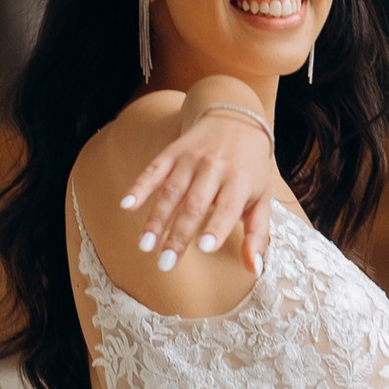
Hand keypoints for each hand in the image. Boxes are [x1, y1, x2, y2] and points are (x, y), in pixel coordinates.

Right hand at [117, 97, 274, 277]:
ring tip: (145, 245)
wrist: (236, 118)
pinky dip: (140, 186)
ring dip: (156, 219)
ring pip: (171, 192)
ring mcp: (191, 160)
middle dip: (178, 234)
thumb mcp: (262, 199)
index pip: (227, 207)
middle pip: (193, 205)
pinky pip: (154, 170)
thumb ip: (257, 235)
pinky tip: (127, 204)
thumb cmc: (250, 169)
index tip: (204, 248)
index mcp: (240, 181)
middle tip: (165, 262)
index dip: (216, 227)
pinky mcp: (172, 153)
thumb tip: (254, 269)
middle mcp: (215, 169)